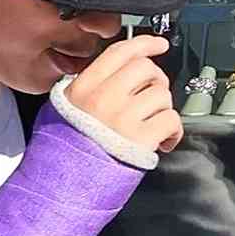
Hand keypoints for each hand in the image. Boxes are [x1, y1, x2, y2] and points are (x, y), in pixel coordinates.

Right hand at [65, 32, 182, 156]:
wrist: (62, 192)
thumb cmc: (65, 156)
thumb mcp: (62, 113)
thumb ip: (85, 90)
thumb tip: (117, 73)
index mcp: (83, 90)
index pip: (120, 53)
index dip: (145, 43)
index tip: (159, 45)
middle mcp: (103, 99)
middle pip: (146, 68)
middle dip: (155, 81)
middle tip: (150, 99)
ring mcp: (122, 119)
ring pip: (161, 94)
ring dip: (162, 109)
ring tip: (150, 126)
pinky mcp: (141, 139)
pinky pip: (171, 120)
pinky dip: (173, 131)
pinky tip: (162, 141)